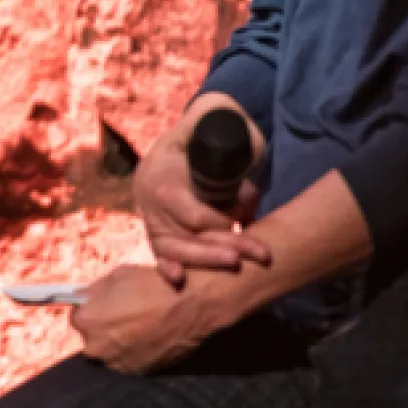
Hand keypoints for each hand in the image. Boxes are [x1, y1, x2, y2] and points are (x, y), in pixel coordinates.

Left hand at [72, 264, 225, 373]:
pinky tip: (149, 337)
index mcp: (86, 321)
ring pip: (110, 352)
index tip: (103, 306)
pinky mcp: (139, 373)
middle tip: (123, 316)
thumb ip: (94, 291)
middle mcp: (96, 348)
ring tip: (139, 327)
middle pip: (92, 338)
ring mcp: (118, 364)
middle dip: (103, 328)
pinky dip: (134, 352)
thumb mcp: (116, 276)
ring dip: (118, 342)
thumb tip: (84, 298)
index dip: (91, 310)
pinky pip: (129, 361)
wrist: (190, 306)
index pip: (77, 318)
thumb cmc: (152, 286)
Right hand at [134, 108, 269, 286]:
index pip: (191, 213)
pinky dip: (169, 269)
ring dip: (206, 263)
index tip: (245, 223)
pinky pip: (160, 256)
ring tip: (236, 265)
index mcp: (160, 175)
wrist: (192, 137)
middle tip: (259, 254)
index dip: (220, 223)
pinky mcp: (156, 233)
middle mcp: (149, 200)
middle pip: (184, 236)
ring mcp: (150, 218)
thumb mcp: (215, 127)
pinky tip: (180, 280)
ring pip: (174, 252)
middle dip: (221, 249)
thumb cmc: (210, 133)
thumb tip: (242, 189)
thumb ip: (228, 145)